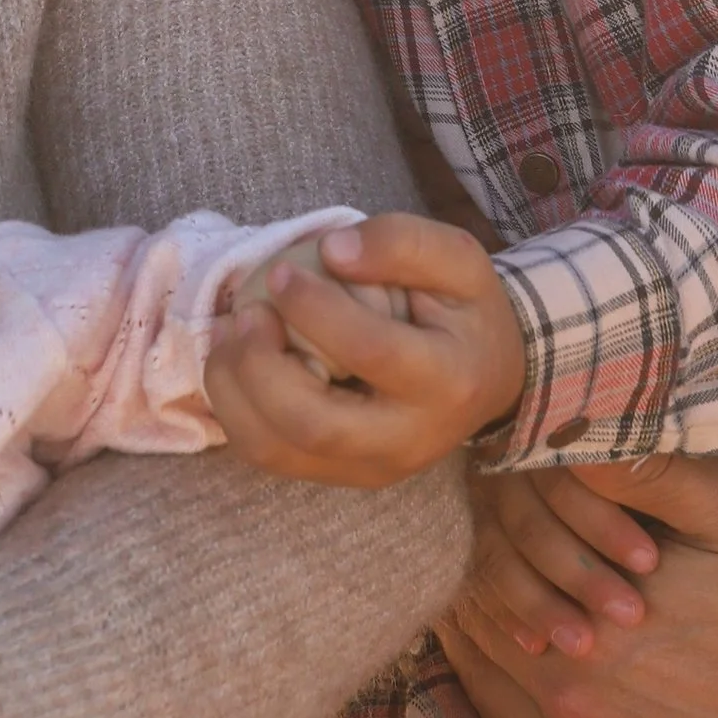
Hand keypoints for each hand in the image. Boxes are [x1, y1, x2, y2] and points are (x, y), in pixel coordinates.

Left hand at [206, 214, 526, 487]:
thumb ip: (401, 242)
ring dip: (235, 391)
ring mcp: (371, 468)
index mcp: (448, 381)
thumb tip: (330, 251)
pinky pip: (269, 456)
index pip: (372, 352)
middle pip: (315, 424)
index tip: (280, 273)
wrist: (486, 376)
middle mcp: (410, 440)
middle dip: (261, 366)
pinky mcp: (341, 476)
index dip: (316, 310)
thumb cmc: (465, 311)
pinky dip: (236, 410)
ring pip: (278, 451)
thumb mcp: (459, 258)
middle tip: (246, 311)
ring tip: (231, 332)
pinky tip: (237, 362)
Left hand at [441, 455, 717, 717]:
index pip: (487, 577)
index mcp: (593, 630)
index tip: (479, 504)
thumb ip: (642, 469)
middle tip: (476, 550)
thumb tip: (558, 425)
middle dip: (478, 591)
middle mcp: (580, 712)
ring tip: (489, 611)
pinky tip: (528, 690)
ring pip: (499, 708)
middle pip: (483, 643)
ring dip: (488, 657)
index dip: (480, 534)